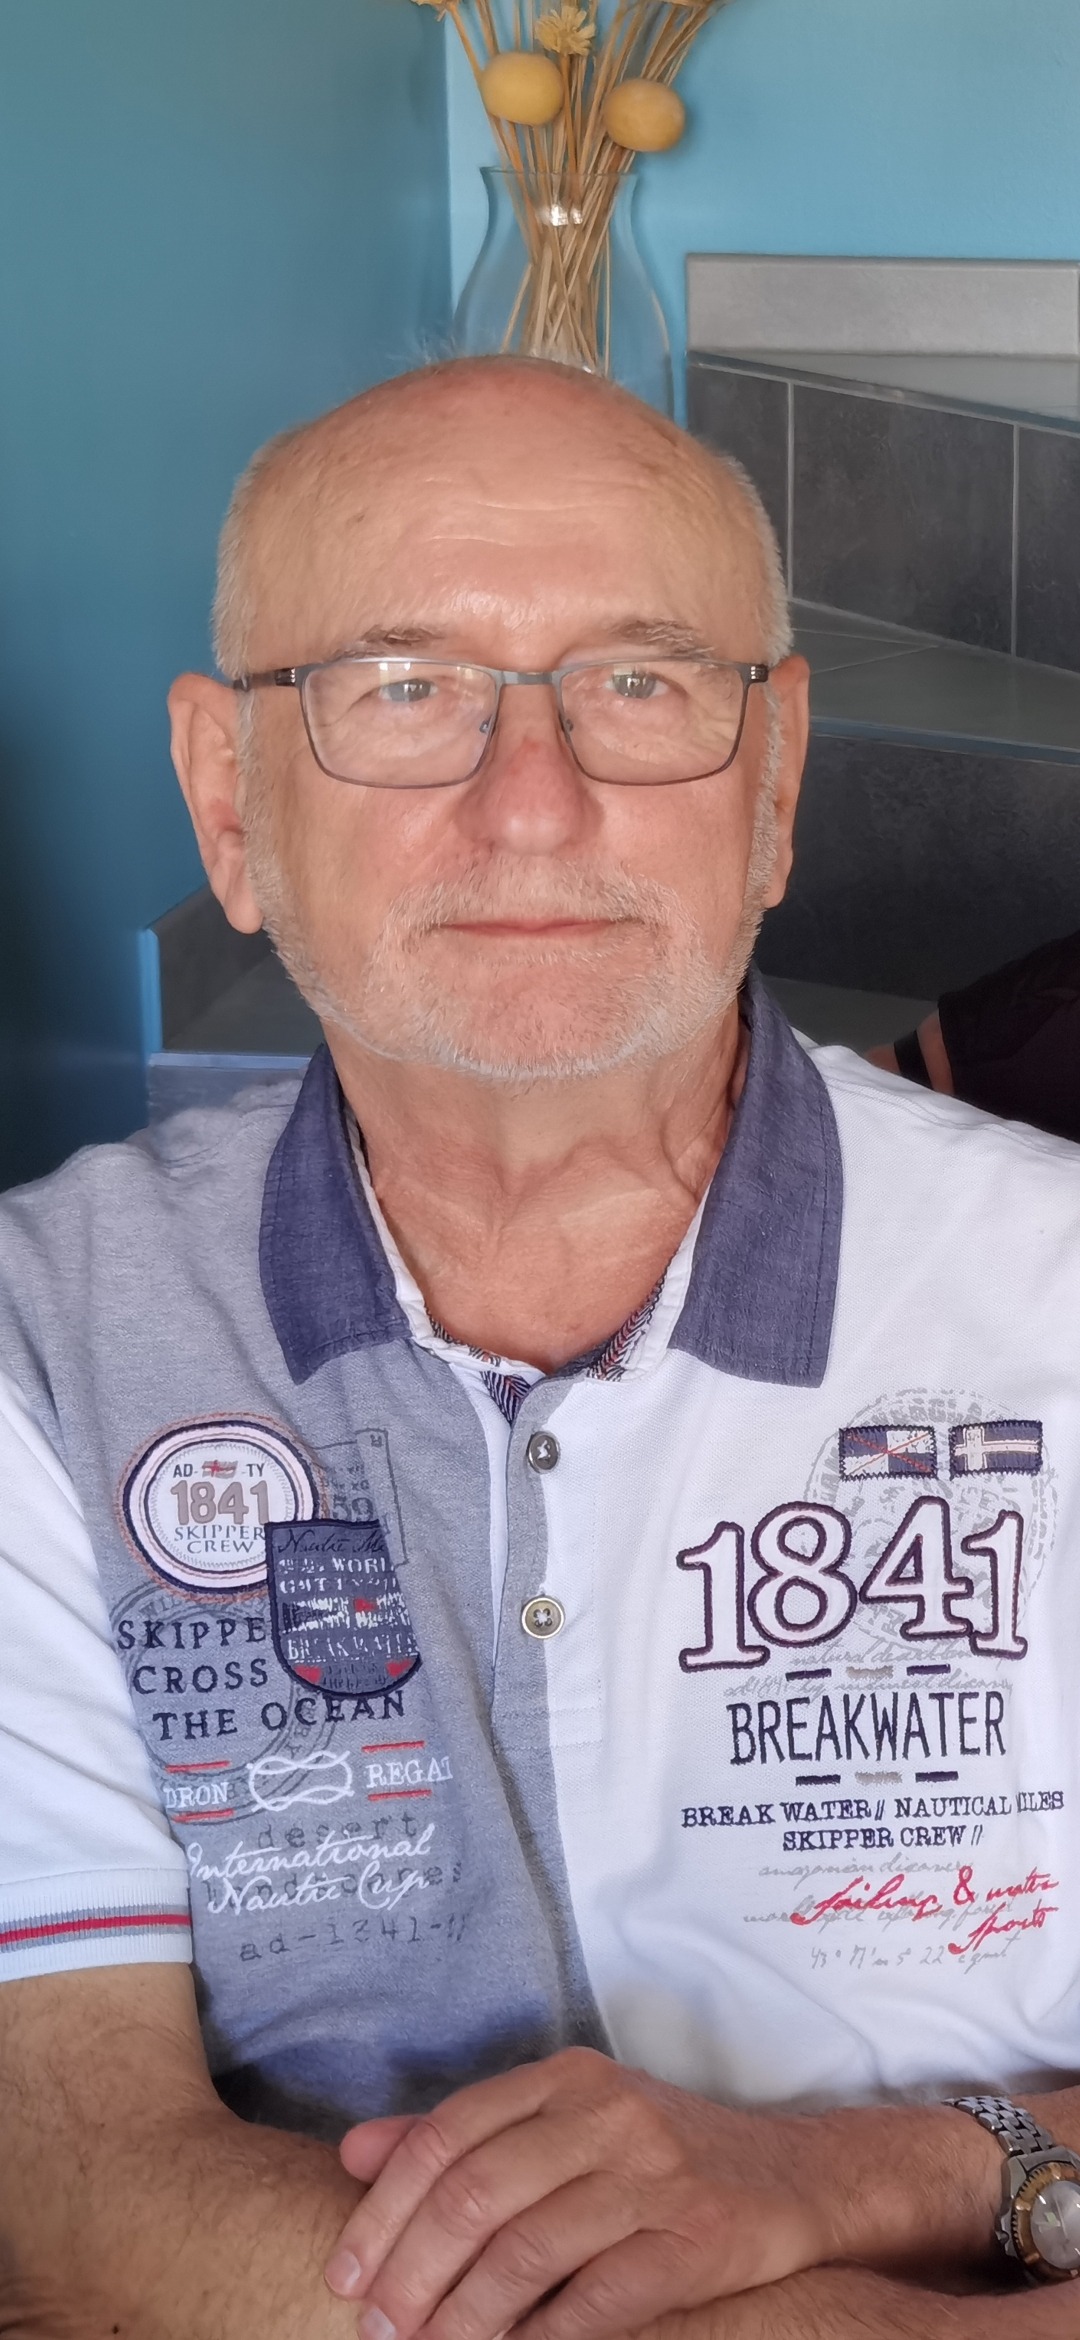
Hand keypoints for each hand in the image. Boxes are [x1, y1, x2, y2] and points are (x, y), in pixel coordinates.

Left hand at [323, 2047, 830, 2339]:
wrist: (796, 2179)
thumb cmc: (659, 2158)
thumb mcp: (564, 2124)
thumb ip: (462, 2136)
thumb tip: (353, 2153)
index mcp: (564, 2079)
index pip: (446, 2136)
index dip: (384, 2210)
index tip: (345, 2276)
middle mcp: (606, 2113)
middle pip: (475, 2193)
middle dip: (411, 2273)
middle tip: (377, 2331)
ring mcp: (654, 2173)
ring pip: (527, 2249)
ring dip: (464, 2318)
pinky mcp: (696, 2237)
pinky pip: (597, 2298)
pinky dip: (541, 2339)